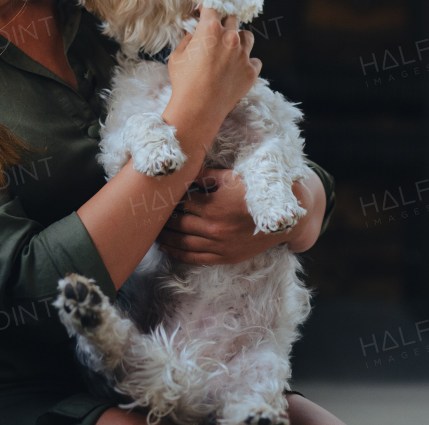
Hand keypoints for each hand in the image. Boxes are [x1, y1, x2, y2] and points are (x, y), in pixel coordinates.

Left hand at [156, 168, 319, 264]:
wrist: (281, 219)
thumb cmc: (256, 193)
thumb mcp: (231, 177)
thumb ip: (205, 176)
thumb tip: (183, 171)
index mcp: (213, 206)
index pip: (180, 204)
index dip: (166, 201)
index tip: (153, 198)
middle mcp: (213, 228)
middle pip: (178, 224)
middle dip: (161, 220)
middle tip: (146, 215)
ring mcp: (219, 245)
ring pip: (183, 242)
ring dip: (165, 237)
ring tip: (151, 231)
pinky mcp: (225, 257)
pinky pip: (195, 258)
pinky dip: (177, 253)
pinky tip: (166, 248)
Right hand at [163, 6, 260, 154]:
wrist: (199, 110)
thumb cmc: (184, 82)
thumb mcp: (177, 56)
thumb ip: (188, 39)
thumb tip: (194, 34)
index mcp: (210, 29)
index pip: (212, 8)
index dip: (207, 8)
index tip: (204, 11)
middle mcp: (230, 38)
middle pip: (232, 19)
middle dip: (223, 23)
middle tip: (215, 33)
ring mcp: (243, 54)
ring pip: (248, 37)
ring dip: (239, 40)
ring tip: (230, 50)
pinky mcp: (252, 71)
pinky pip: (254, 60)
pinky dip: (247, 62)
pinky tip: (237, 68)